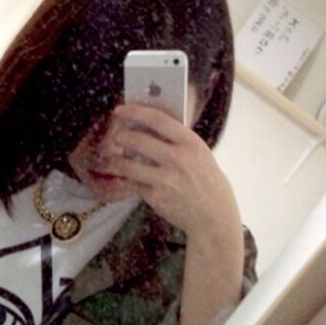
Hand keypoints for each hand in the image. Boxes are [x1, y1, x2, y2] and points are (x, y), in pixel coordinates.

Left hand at [92, 103, 240, 244]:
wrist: (213, 215)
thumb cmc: (205, 180)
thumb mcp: (198, 153)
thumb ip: (176, 140)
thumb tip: (146, 125)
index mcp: (190, 142)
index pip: (157, 119)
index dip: (135, 111)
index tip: (121, 110)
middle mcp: (177, 159)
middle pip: (138, 140)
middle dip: (121, 137)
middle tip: (115, 137)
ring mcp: (166, 179)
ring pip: (129, 165)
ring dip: (115, 161)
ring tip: (112, 160)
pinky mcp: (156, 197)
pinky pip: (136, 184)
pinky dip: (131, 181)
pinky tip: (131, 179)